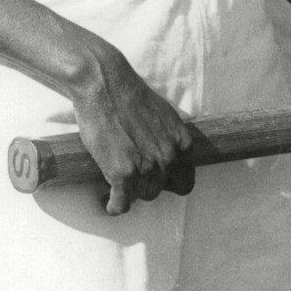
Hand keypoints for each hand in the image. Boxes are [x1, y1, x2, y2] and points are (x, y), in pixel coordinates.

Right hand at [68, 37, 194, 215]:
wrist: (105, 85)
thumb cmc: (130, 95)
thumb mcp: (165, 114)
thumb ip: (170, 137)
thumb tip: (170, 152)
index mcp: (181, 143)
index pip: (184, 181)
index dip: (169, 181)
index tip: (157, 179)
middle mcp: (168, 158)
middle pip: (161, 189)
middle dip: (147, 184)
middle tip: (132, 176)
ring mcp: (146, 167)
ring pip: (142, 195)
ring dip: (131, 192)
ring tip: (118, 185)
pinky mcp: (122, 173)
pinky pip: (122, 203)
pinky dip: (115, 206)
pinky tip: (109, 204)